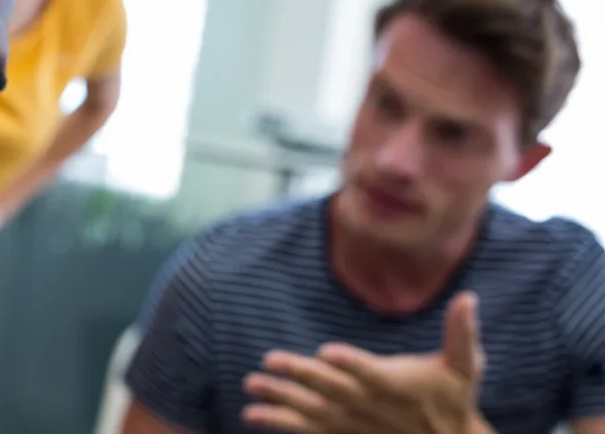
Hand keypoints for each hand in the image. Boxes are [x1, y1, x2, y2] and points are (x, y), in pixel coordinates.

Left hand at [242, 291, 484, 433]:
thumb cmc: (452, 400)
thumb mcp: (464, 366)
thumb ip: (462, 332)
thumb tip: (469, 298)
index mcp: (394, 385)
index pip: (369, 373)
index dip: (350, 364)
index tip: (326, 352)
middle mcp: (368, 406)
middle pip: (331, 389)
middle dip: (300, 376)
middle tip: (268, 361)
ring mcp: (351, 423)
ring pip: (310, 410)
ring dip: (279, 398)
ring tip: (250, 387)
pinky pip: (305, 429)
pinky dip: (279, 421)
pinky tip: (252, 413)